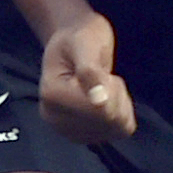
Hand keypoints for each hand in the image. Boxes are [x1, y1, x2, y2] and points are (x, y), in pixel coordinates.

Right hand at [41, 12, 136, 141]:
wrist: (72, 43)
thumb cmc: (80, 36)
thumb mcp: (85, 43)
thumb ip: (90, 71)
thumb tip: (99, 101)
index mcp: (51, 96)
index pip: (100, 109)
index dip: (111, 88)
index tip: (99, 69)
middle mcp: (55, 119)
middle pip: (110, 120)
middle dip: (116, 94)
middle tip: (102, 75)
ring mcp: (69, 130)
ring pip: (117, 128)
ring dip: (119, 103)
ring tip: (102, 84)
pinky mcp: (83, 135)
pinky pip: (119, 132)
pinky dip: (120, 113)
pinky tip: (106, 97)